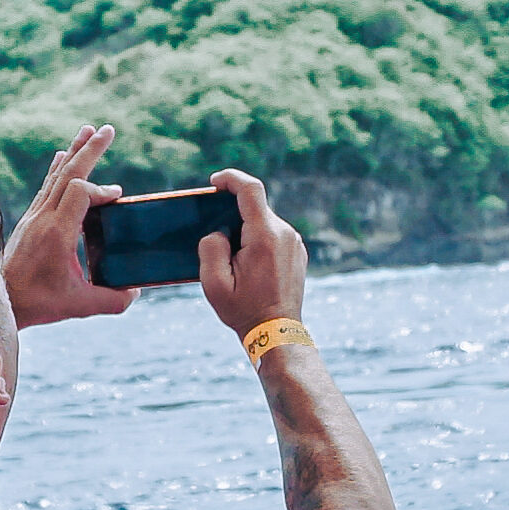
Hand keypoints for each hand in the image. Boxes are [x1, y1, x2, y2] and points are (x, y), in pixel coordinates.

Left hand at [3, 125, 137, 326]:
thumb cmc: (37, 303)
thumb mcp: (80, 306)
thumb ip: (112, 300)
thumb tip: (136, 291)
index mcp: (58, 233)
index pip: (80, 192)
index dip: (101, 190)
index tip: (118, 199)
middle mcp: (43, 218)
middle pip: (67, 173)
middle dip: (89, 149)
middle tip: (107, 129)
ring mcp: (34, 216)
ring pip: (56, 175)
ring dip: (73, 151)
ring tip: (87, 130)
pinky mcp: (30, 220)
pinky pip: (46, 186)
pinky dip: (58, 168)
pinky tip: (63, 156)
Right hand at [191, 169, 306, 339]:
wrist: (276, 332)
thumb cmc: (243, 310)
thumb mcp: (213, 284)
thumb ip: (210, 248)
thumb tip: (219, 232)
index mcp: (265, 237)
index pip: (250, 190)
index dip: (231, 178)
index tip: (214, 182)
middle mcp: (285, 234)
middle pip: (255, 207)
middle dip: (232, 214)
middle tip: (215, 235)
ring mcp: (295, 243)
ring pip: (263, 221)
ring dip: (245, 230)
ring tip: (232, 258)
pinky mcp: (297, 252)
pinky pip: (273, 234)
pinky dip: (257, 239)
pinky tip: (247, 265)